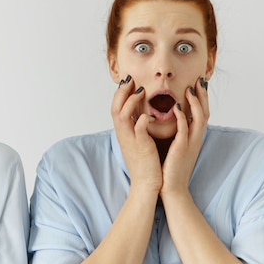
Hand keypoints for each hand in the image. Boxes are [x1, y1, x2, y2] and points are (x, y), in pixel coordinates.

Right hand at [111, 76, 161, 194]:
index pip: (116, 107)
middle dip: (122, 91)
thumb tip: (141, 114)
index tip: (129, 81)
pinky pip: (138, 129)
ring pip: (122, 115)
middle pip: (115, 107)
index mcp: (123, 132)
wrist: (147, 184)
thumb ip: (137, 127)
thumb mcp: (138, 142)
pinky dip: (142, 119)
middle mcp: (123, 134)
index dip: (121, 93)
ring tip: (141, 91)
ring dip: (130, 101)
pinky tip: (149, 115)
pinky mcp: (141, 146)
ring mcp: (130, 140)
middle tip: (131, 79)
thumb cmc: (146, 163)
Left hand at [161, 77, 208, 196]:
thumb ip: (178, 135)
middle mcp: (196, 139)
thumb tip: (174, 122)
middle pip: (205, 112)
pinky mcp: (182, 149)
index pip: (201, 113)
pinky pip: (184, 130)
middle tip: (200, 79)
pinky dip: (182, 117)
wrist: (172, 189)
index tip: (197, 84)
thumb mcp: (177, 148)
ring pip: (199, 118)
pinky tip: (177, 107)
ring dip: (196, 102)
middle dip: (202, 95)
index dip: (201, 99)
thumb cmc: (171, 169)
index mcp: (194, 138)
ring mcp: (191, 144)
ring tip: (191, 88)